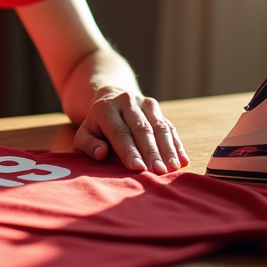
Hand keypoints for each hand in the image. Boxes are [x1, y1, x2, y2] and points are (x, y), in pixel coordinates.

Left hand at [73, 87, 188, 173]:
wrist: (110, 95)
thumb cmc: (96, 123)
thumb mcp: (84, 131)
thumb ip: (88, 143)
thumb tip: (101, 153)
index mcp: (106, 108)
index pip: (119, 132)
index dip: (129, 150)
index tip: (137, 168)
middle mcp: (126, 102)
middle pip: (141, 129)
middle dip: (151, 152)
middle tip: (158, 171)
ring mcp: (143, 103)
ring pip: (158, 126)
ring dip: (167, 149)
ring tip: (172, 168)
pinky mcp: (156, 108)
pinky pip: (169, 126)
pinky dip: (176, 144)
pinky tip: (182, 160)